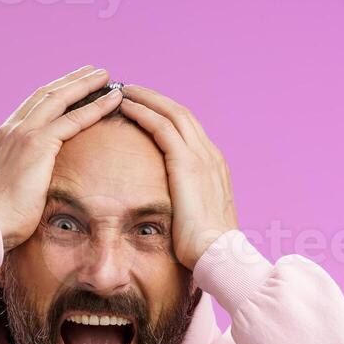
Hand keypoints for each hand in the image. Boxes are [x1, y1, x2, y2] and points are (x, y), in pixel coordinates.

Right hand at [0, 66, 126, 250]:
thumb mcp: (3, 189)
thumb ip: (14, 176)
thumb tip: (25, 183)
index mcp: (2, 139)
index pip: (30, 108)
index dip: (52, 95)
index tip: (68, 87)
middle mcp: (10, 130)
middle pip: (45, 95)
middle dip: (70, 81)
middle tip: (90, 71)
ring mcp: (23, 134)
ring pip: (60, 99)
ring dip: (84, 85)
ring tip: (104, 76)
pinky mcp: (37, 144)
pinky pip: (73, 119)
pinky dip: (95, 107)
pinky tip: (112, 101)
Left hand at [114, 86, 237, 269]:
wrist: (218, 254)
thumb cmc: (205, 246)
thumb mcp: (197, 218)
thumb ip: (187, 204)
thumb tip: (170, 210)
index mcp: (214, 166)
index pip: (189, 130)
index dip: (167, 115)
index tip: (148, 108)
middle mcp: (211, 155)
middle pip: (181, 114)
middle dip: (156, 99)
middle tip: (132, 90)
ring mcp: (201, 156)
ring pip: (172, 113)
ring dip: (147, 98)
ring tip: (125, 91)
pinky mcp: (187, 163)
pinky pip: (162, 127)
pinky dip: (144, 112)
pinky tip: (127, 106)